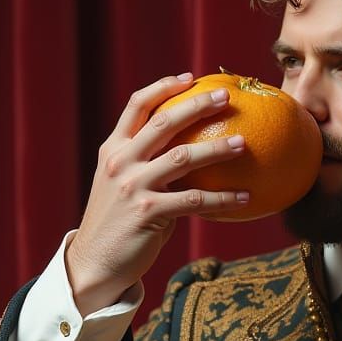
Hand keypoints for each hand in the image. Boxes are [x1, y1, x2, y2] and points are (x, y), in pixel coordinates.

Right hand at [67, 72, 249, 314]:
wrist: (96, 262)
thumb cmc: (120, 223)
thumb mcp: (124, 185)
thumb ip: (148, 165)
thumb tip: (194, 152)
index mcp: (113, 149)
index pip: (136, 106)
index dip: (163, 88)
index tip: (190, 78)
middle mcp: (120, 162)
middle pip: (163, 123)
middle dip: (196, 106)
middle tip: (226, 97)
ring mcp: (133, 186)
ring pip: (182, 158)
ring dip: (216, 149)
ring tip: (243, 145)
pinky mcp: (149, 213)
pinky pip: (194, 201)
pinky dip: (223, 199)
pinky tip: (245, 198)